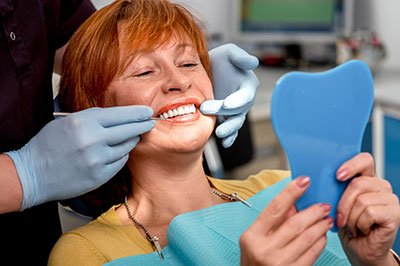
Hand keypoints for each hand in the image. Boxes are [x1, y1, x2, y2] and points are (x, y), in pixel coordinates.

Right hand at [6, 106, 154, 209]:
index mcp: (83, 122)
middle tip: (150, 123)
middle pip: (129, 130)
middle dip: (142, 125)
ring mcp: (97, 159)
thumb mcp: (68, 122)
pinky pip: (120, 162)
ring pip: (126, 147)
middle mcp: (93, 140)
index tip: (147, 111)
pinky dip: (121, 156)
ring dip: (131, 141)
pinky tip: (116, 153)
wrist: (32, 174)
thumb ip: (93, 118)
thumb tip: (119, 116)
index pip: (120, 114)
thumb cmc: (49, 145)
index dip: (137, 113)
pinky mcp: (99, 175)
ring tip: (131, 137)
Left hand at [200, 43, 258, 147]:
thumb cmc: (220, 60)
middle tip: (206, 109)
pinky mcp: (226, 118)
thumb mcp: (229, 52)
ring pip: (235, 123)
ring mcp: (235, 111)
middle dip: (224, 112)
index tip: (227, 104)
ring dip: (229, 129)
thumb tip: (253, 62)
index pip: (245, 95)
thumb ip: (240, 57)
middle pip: (238, 111)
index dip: (238, 101)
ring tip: (219, 133)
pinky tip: (225, 143)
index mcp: (248, 85)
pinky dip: (230, 138)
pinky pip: (231, 130)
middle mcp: (243, 100)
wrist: (206, 70)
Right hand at [240, 177, 332, 265]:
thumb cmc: (255, 261)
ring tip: (326, 219)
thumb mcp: (256, 239)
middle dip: (313, 211)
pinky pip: (312, 254)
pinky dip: (320, 242)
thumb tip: (294, 202)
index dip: (290, 192)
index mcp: (252, 236)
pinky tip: (322, 235)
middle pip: (295, 223)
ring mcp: (279, 263)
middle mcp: (264, 250)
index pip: (274, 208)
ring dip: (320, 226)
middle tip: (323, 205)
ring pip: (307, 238)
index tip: (304, 180)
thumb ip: (273, 221)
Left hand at [335, 153, 399, 265]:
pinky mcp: (395, 213)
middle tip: (341, 219)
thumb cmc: (346, 226)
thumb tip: (316, 178)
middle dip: (342, 204)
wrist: (359, 251)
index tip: (338, 176)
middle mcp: (381, 186)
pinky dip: (360, 224)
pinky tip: (362, 230)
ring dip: (351, 218)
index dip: (351, 165)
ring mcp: (390, 199)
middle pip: (357, 184)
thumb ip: (333, 188)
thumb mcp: (335, 203)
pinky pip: (369, 212)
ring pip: (361, 200)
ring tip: (353, 226)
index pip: (364, 160)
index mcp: (366, 179)